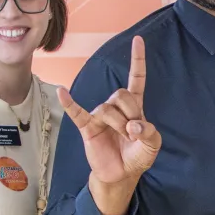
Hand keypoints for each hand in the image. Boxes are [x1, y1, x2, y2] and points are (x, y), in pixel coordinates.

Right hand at [58, 36, 161, 187]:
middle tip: (133, 132)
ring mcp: (100, 116)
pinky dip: (69, 102)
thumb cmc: (137, 155)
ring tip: (123, 137)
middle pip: (121, 94)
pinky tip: (61, 92)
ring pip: (107, 108)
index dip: (137, 59)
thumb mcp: (153, 144)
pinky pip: (76, 112)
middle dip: (131, 113)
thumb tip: (133, 125)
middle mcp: (116, 107)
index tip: (138, 39)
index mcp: (134, 106)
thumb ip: (149, 132)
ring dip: (119, 124)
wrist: (122, 175)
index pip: (136, 78)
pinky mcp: (88, 127)